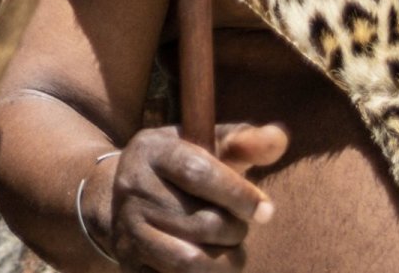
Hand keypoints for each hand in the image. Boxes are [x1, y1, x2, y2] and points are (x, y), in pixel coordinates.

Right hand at [100, 123, 284, 268]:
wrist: (119, 196)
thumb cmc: (180, 168)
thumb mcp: (206, 146)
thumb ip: (245, 142)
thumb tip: (279, 137)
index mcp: (152, 150)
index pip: (197, 173)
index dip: (239, 194)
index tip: (265, 209)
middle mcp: (133, 187)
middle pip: (203, 222)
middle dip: (236, 230)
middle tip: (237, 225)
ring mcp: (127, 227)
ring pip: (190, 260)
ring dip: (224, 262)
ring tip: (227, 250)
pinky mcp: (128, 261)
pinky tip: (207, 263)